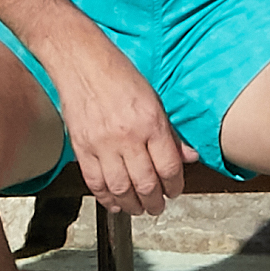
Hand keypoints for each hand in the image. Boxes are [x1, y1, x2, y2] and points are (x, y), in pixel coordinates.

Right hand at [52, 42, 189, 216]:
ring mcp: (102, 144)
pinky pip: (95, 181)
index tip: (174, 192)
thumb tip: (188, 157)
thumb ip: (170, 132)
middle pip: (146, 183)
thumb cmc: (119, 75)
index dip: (174, 186)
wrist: (81, 62)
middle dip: (155, 201)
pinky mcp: (81, 147)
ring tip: (138, 208)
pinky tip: (114, 203)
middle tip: (157, 207)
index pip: (168, 167)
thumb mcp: (154, 99)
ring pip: (120, 188)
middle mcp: (128, 136)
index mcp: (150, 123)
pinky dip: (105, 197)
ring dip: (132, 205)